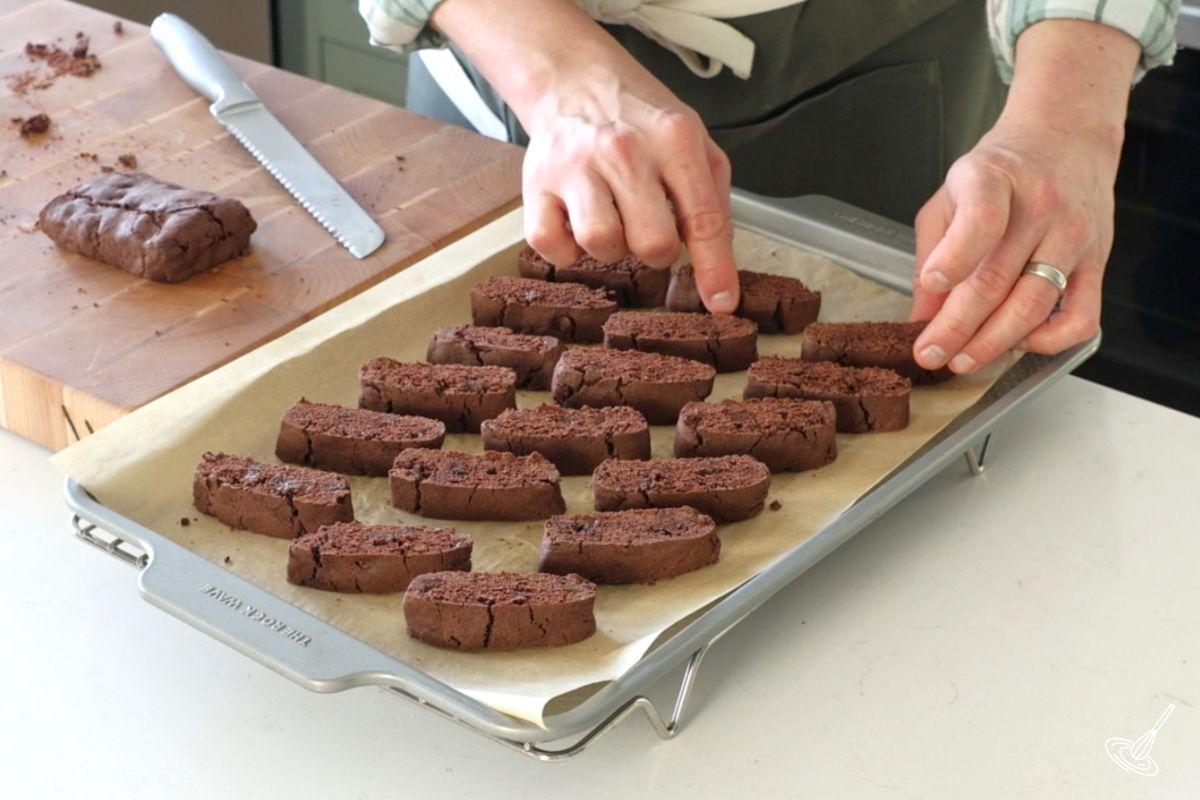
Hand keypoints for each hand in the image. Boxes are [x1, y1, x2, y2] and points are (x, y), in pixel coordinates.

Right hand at [431, 0, 738, 311]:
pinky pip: (550, 245)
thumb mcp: (694, 142)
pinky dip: (566, 249)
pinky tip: (576, 224)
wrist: (575, 80)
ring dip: (611, 247)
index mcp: (674, 139)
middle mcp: (623, 150)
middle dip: (656, 250)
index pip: (703, 219)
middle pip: (651, 244)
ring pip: (600, 245)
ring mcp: (575, 166)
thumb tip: (717, 268)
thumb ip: (712, 200)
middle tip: (648, 227)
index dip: (714, 269)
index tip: (721, 302)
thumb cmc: (640, 120)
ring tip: (612, 218)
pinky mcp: (535, 183)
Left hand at [910, 20, 1140, 372]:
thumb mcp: (951, 195)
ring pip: (1033, 305)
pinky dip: (1048, 342)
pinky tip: (1018, 343)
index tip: (931, 285)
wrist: (1066, 139)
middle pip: (997, 280)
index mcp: (994, 179)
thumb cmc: (999, 173)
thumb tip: (920, 316)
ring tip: (961, 360)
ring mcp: (1073, 236)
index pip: (981, 220)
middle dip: (956, 328)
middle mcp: (1040, 206)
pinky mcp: (1098, 261)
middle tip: (929, 354)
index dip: (954, 258)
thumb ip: (931, 251)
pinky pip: (1081, 317)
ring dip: (992, 343)